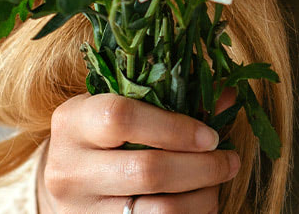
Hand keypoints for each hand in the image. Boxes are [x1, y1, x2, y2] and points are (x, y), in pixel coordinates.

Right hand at [39, 93, 237, 213]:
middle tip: (229, 161)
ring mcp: (80, 208)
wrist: (70, 178)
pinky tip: (199, 203)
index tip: (211, 136)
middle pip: (147, 171)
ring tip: (217, 184)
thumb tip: (228, 96)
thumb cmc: (108, 133)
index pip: (122, 118)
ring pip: (157, 212)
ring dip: (201, 198)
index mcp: (74, 121)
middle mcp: (69, 168)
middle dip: (202, 168)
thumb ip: (175, 97)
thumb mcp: (128, 106)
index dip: (175, 128)